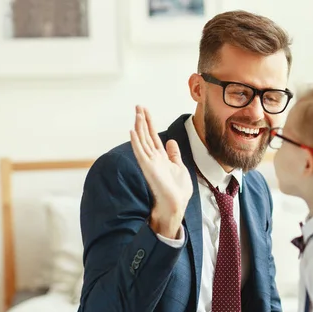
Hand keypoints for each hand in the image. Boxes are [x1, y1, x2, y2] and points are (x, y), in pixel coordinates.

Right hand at [130, 105, 192, 238]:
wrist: (176, 205)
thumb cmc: (178, 191)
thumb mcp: (179, 167)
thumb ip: (173, 154)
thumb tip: (171, 141)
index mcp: (161, 158)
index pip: (153, 137)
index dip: (150, 124)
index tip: (145, 112)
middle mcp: (154, 158)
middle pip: (146, 135)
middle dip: (143, 120)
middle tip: (138, 106)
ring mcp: (150, 163)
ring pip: (142, 141)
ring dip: (139, 126)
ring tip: (137, 113)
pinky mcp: (148, 168)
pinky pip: (140, 152)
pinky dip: (136, 142)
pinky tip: (132, 131)